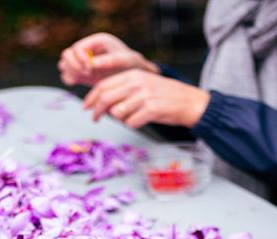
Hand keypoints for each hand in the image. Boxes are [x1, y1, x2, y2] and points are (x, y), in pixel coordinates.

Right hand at [59, 33, 158, 85]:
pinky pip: (66, 76)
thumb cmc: (129, 64)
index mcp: (95, 41)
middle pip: (66, 55)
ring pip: (64, 65)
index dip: (80, 59)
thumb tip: (93, 63)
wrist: (131, 72)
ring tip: (88, 77)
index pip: (77, 48)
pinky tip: (84, 81)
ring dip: (72, 73)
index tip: (90, 68)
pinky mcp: (80, 72)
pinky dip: (71, 80)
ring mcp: (81, 60)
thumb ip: (109, 61)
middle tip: (88, 74)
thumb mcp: (123, 61)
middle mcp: (86, 49)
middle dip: (74, 66)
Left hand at [83, 70, 209, 129]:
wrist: (189, 101)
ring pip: (117, 112)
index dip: (91, 98)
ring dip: (120, 119)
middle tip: (95, 119)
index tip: (86, 107)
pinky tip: (142, 120)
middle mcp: (137, 83)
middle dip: (97, 111)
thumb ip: (124, 89)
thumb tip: (102, 102)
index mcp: (132, 74)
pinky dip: (133, 125)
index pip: (103, 85)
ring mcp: (144, 96)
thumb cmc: (165, 95)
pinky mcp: (151, 110)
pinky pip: (131, 123)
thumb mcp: (143, 84)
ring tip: (131, 117)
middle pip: (105, 98)